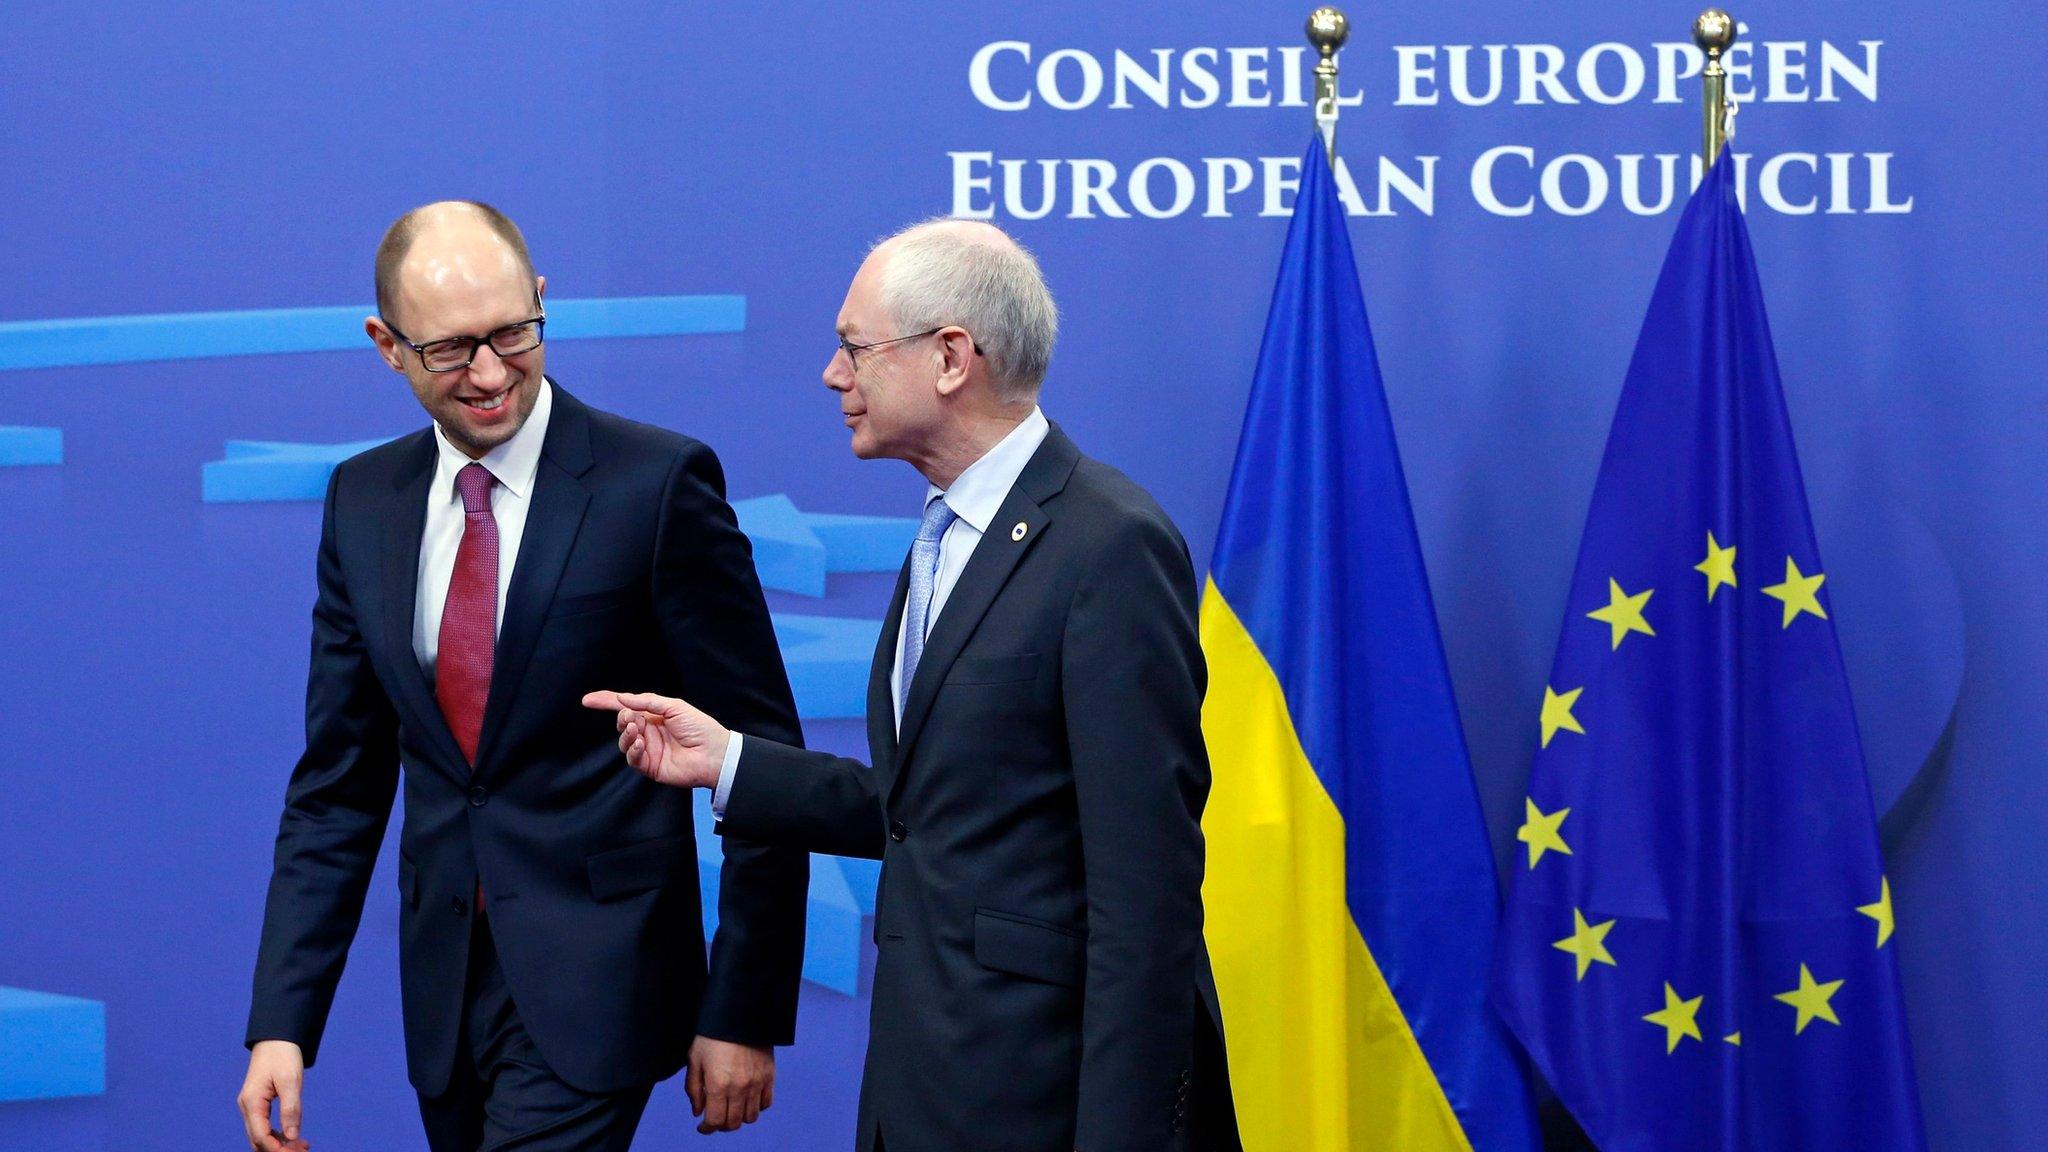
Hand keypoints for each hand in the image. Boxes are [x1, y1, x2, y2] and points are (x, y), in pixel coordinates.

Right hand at [237, 1040, 310, 1151]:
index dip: (277, 1149)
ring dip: (279, 1144)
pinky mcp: (258, 1104)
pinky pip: (264, 1126)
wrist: (276, 1037)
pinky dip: (278, 1135)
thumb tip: (293, 1136)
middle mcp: (248, 1106)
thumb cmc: (283, 1055)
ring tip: (303, 1146)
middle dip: (278, 1149)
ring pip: (261, 1135)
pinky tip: (295, 1137)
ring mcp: (251, 1106)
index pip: (260, 1136)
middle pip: (258, 1139)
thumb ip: (291, 1109)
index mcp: (252, 1102)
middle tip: (303, 1150)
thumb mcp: (291, 1081)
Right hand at [581, 691, 729, 788]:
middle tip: (630, 718)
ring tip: (637, 730)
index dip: (607, 702)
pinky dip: (632, 750)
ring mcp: (649, 749)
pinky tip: (640, 744)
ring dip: (626, 734)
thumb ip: (648, 702)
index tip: (588, 700)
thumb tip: (622, 698)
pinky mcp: (650, 766)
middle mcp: (649, 732)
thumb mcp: (675, 707)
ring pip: (624, 742)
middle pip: (623, 723)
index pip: (626, 707)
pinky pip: (632, 759)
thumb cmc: (700, 728)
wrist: (714, 754)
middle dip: (622, 718)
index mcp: (655, 716)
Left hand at [685, 1035, 774, 1133]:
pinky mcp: (769, 1075)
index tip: (703, 1126)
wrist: (739, 1013)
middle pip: (733, 1123)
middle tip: (716, 1118)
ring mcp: (757, 1083)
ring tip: (732, 1109)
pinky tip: (748, 1099)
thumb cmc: (712, 1035)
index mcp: (718, 1085)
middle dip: (722, 1125)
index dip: (707, 1128)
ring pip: (750, 1117)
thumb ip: (694, 1089)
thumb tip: (698, 1112)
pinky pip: (767, 1102)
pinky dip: (757, 1107)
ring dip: (739, 1118)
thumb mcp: (694, 1060)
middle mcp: (739, 1088)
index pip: (715, 1121)